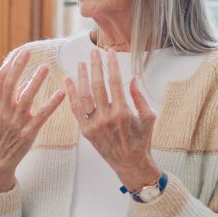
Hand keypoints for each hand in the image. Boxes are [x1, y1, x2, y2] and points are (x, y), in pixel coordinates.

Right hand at [0, 49, 66, 191]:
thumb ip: (10, 97)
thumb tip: (25, 81)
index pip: (1, 79)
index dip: (11, 64)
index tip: (21, 52)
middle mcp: (3, 111)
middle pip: (11, 83)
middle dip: (19, 66)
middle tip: (29, 52)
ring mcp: (15, 122)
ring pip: (26, 97)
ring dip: (36, 81)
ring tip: (45, 68)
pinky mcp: (28, 133)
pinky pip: (42, 115)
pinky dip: (52, 103)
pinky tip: (61, 93)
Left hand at [63, 49, 161, 190]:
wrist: (130, 164)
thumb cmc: (141, 140)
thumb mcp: (149, 118)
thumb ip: (140, 98)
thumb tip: (132, 79)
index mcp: (123, 113)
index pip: (115, 82)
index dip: (111, 65)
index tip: (110, 53)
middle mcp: (106, 118)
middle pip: (97, 85)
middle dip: (95, 66)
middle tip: (93, 52)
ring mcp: (93, 125)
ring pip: (84, 96)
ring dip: (81, 77)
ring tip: (80, 63)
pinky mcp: (85, 131)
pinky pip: (75, 109)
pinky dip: (71, 94)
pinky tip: (68, 81)